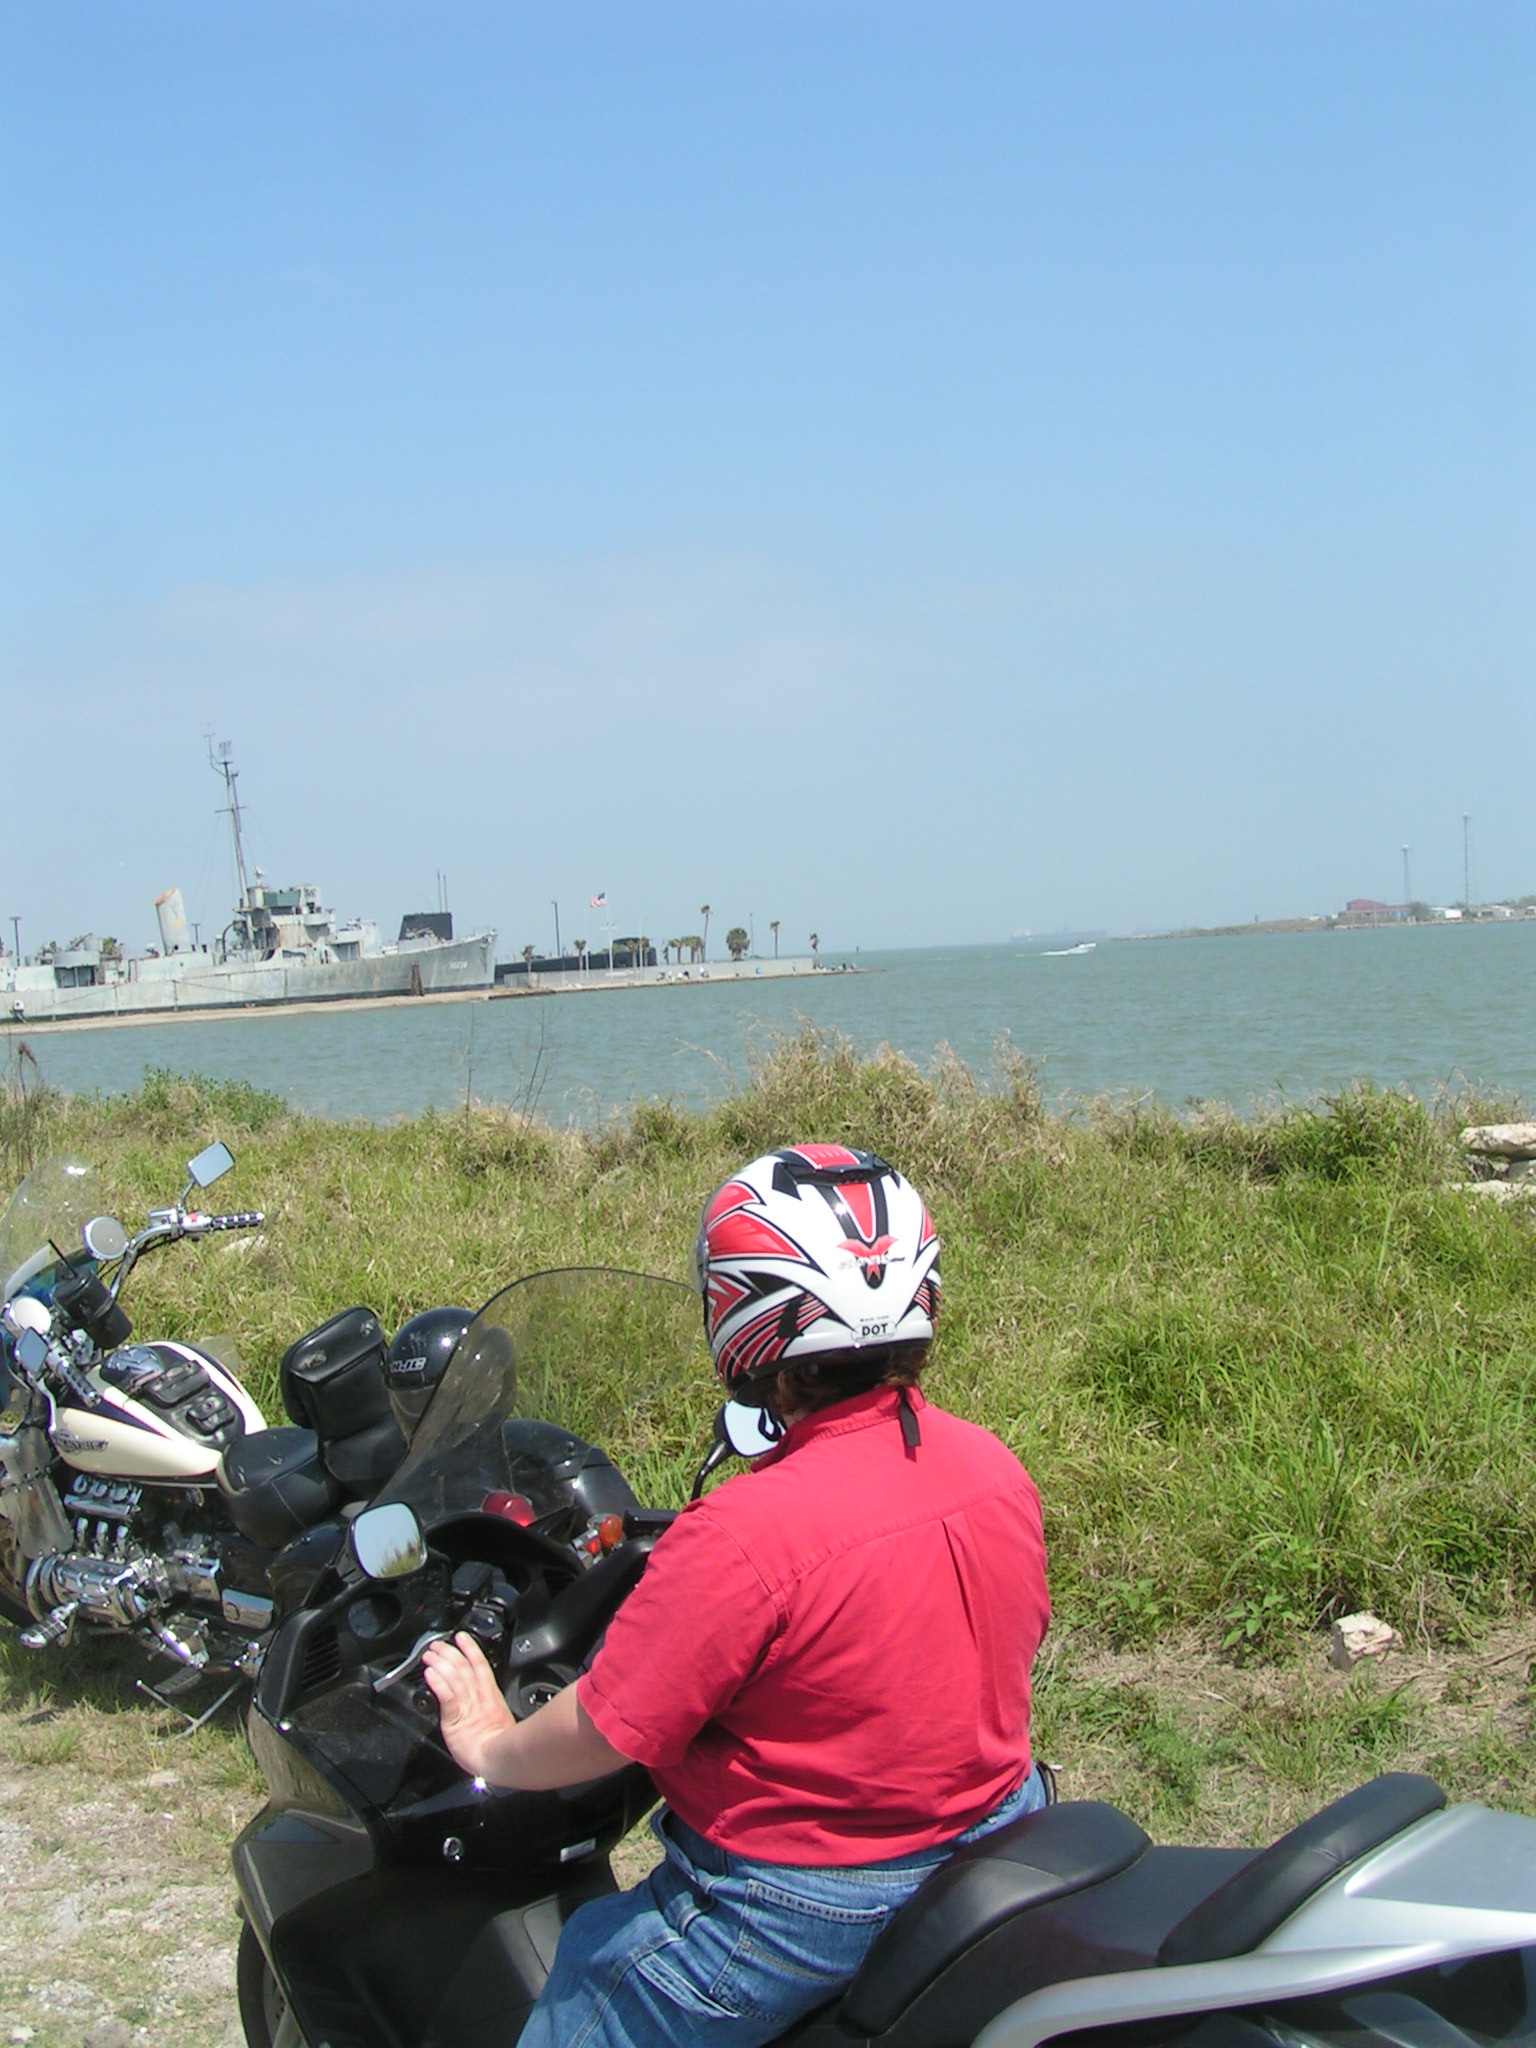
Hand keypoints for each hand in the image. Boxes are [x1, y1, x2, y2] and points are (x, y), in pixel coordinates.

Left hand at [422, 1631, 515, 1778]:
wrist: (497, 1760)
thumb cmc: (499, 1749)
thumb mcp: (500, 1723)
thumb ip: (491, 1712)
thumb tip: (488, 1709)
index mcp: (490, 1697)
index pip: (480, 1666)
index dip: (470, 1650)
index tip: (462, 1638)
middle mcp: (479, 1697)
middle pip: (464, 1668)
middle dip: (450, 1653)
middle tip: (438, 1644)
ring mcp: (468, 1706)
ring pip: (454, 1677)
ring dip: (440, 1663)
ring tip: (430, 1654)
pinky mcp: (456, 1718)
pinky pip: (446, 1696)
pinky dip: (438, 1683)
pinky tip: (430, 1674)